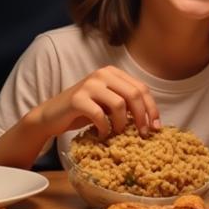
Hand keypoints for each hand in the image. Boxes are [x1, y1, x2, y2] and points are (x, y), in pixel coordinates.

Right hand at [32, 66, 159, 139]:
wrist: (52, 116)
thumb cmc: (84, 112)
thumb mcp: (109, 104)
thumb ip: (127, 105)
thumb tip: (152, 121)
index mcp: (113, 73)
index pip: (141, 88)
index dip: (152, 108)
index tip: (156, 127)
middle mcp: (102, 74)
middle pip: (134, 94)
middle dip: (142, 116)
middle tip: (143, 134)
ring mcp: (89, 84)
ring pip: (119, 104)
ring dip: (122, 124)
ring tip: (117, 133)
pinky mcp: (77, 98)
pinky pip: (100, 115)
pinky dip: (104, 128)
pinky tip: (102, 135)